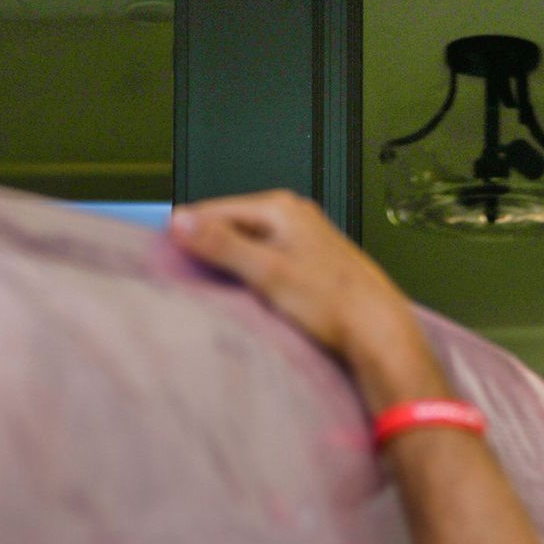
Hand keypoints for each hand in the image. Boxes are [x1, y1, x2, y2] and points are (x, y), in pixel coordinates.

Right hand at [168, 191, 442, 410]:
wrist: (379, 334)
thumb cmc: (333, 304)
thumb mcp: (267, 271)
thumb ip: (222, 245)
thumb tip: (181, 222)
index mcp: (282, 209)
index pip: (218, 209)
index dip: (189, 229)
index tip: (164, 248)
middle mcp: (296, 218)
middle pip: (236, 226)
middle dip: (210, 247)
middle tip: (184, 271)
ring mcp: (308, 241)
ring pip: (253, 246)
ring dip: (232, 264)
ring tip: (213, 285)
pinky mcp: (315, 267)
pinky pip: (271, 263)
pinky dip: (254, 276)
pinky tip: (250, 295)